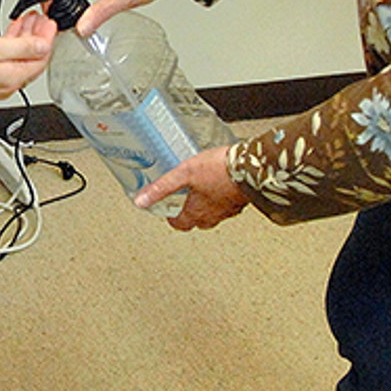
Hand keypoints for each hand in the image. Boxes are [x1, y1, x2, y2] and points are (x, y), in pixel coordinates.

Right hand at [0, 14, 55, 114]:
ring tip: (23, 21)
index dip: (47, 38)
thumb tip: (43, 46)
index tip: (49, 22)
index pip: (40, 59)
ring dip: (21, 39)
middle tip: (38, 18)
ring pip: (13, 60)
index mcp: (11, 77)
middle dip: (36, 36)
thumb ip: (20, 47)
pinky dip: (4, 45)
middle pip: (29, 60)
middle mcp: (2, 83)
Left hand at [134, 146, 249, 230]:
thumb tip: (140, 201)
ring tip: (203, 198)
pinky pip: (229, 207)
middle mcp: (213, 214)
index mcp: (197, 211)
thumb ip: (161, 188)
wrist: (250, 166)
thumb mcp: (183, 174)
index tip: (170, 216)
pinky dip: (223, 201)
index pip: (181, 225)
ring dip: (207, 210)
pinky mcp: (241, 201)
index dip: (173, 220)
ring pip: (215, 216)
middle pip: (198, 222)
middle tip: (185, 207)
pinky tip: (223, 189)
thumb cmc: (218, 169)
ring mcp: (229, 209)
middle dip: (190, 216)